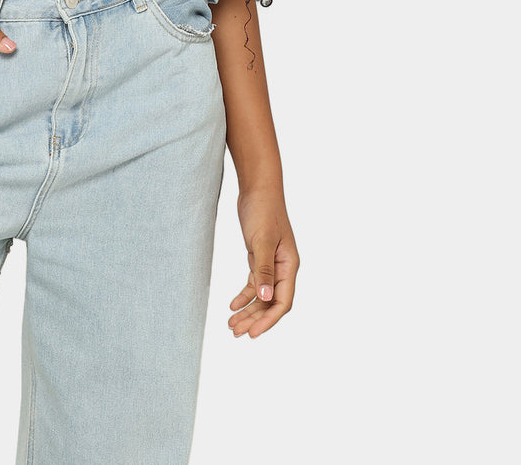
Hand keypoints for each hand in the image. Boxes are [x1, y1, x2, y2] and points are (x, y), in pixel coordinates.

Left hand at [227, 187, 298, 338]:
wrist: (258, 187)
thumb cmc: (263, 210)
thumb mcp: (262, 240)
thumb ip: (263, 269)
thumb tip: (266, 299)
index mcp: (289, 265)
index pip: (282, 302)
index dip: (268, 320)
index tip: (252, 333)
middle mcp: (283, 268)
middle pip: (271, 303)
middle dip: (255, 320)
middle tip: (236, 333)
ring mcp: (271, 263)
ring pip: (261, 295)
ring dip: (248, 311)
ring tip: (231, 325)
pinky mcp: (259, 256)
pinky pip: (253, 283)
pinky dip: (244, 295)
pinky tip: (232, 305)